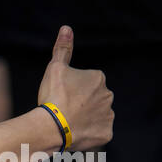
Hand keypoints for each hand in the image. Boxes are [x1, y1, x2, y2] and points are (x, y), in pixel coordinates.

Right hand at [35, 26, 113, 150]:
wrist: (53, 127)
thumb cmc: (53, 96)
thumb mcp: (55, 68)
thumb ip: (63, 49)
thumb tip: (66, 28)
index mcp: (98, 78)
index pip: (85, 83)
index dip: (71, 90)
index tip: (60, 96)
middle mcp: (108, 95)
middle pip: (92, 99)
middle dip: (80, 104)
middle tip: (63, 111)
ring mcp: (108, 115)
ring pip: (96, 116)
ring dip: (85, 119)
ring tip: (68, 124)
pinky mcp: (106, 133)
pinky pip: (98, 132)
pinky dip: (88, 134)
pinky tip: (75, 133)